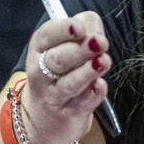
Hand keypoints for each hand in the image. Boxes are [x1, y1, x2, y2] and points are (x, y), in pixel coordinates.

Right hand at [22, 11, 111, 143]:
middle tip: (101, 42)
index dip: (63, 30)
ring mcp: (54, 96)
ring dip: (88, 71)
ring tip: (103, 61)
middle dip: (80, 49)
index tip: (80, 28)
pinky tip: (100, 85)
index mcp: (40, 48)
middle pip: (58, 59)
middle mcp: (42, 72)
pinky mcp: (70, 113)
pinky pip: (84, 102)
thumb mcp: (68, 44)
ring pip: (70, 83)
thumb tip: (97, 34)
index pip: (47, 35)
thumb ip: (86, 31)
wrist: (46, 116)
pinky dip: (94, 93)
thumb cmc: (63, 70)